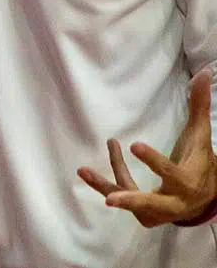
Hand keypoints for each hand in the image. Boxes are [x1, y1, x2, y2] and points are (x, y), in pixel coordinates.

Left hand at [78, 71, 216, 226]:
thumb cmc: (199, 160)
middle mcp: (175, 201)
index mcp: (189, 181)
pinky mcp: (144, 213)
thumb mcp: (199, 135)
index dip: (154, 162)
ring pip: (130, 199)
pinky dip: (103, 184)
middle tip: (112, 199)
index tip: (134, 145)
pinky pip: (121, 195)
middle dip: (133, 199)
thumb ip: (199, 107)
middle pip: (153, 203)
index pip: (172, 173)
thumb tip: (204, 74)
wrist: (205, 197)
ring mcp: (158, 211)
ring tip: (84, 170)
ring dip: (106, 186)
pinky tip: (85, 172)